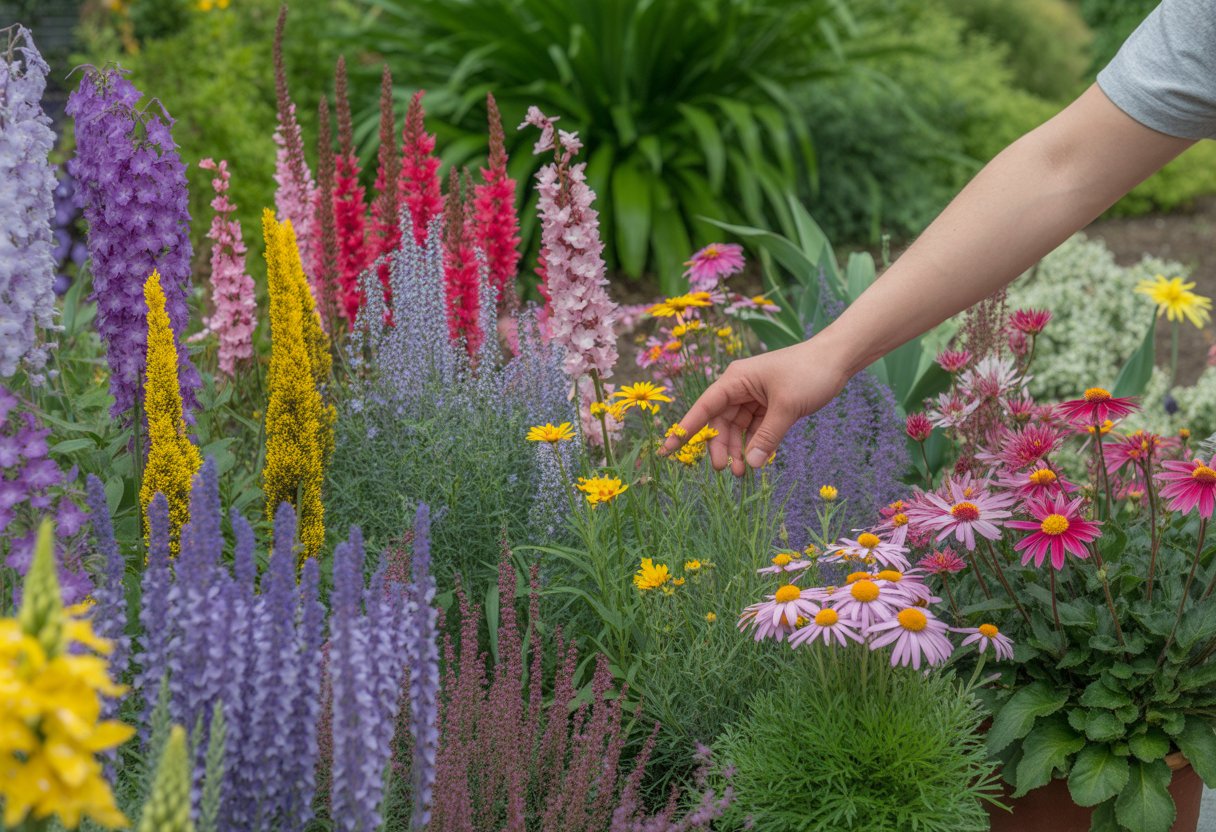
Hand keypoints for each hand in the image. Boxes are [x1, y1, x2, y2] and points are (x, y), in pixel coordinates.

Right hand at [659, 336, 851, 475]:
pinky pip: (754, 427)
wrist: (838, 358)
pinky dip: (754, 443)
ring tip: (743, 472)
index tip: (667, 450)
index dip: (685, 430)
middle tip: (727, 471)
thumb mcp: (787, 407)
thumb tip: (751, 463)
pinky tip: (757, 459)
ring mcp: (754, 396)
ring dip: (738, 449)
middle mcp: (740, 387)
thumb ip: (768, 437)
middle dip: (721, 447)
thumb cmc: (809, 373)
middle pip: (720, 422)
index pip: (703, 408)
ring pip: (736, 428)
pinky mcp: (769, 404)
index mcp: (735, 379)